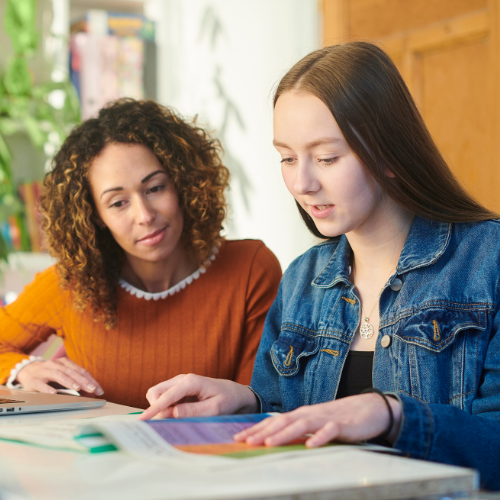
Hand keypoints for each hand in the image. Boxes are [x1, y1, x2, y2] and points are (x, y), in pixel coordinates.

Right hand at [16, 357, 103, 395]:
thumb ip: (76, 384)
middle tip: (92, 389)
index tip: (99, 390)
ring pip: (58, 374)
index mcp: (65, 363)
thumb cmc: (50, 376)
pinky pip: (41, 384)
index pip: (81, 371)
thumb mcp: (63, 377)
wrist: (28, 371)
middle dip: (83, 381)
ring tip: (77, 388)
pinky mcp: (34, 380)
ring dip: (69, 381)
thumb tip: (91, 394)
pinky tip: (54, 393)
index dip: (91, 380)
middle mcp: (56, 364)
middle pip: (72, 372)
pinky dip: (48, 388)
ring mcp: (44, 371)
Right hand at [139, 374, 257, 419]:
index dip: (154, 409)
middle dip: (156, 407)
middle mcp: (182, 379)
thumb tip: (173, 413)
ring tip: (179, 417)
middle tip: (172, 420)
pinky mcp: (178, 389)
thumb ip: (193, 411)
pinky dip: (165, 407)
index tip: (143, 420)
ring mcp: (179, 383)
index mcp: (190, 382)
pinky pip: (164, 398)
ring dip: (161, 408)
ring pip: (157, 395)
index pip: (166, 396)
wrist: (235, 393)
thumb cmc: (227, 400)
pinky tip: (179, 413)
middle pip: (155, 392)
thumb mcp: (215, 409)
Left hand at [234, 393, 401, 447]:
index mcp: (301, 415)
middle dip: (263, 432)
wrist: (367, 409)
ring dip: (284, 434)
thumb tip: (275, 439)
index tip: (239, 438)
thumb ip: (297, 430)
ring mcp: (325, 418)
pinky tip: (310, 445)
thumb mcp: (314, 424)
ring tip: (270, 443)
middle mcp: (309, 414)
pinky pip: (329, 431)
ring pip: (302, 424)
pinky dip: (319, 437)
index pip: (275, 422)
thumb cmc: (338, 418)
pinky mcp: (342, 425)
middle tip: (246, 441)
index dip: (257, 429)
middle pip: (283, 421)